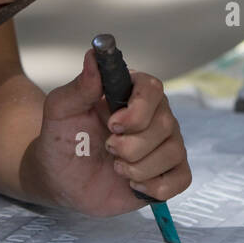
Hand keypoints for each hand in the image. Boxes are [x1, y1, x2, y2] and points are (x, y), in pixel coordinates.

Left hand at [25, 48, 190, 216]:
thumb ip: (80, 86)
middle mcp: (156, 115)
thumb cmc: (63, 139)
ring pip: (172, 153)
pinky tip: (133, 184)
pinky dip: (155, 187)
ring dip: (137, 168)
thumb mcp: (61, 110)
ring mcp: (166, 144)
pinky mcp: (169, 173)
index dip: (137, 110)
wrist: (62, 179)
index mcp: (132, 92)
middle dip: (130, 146)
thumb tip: (93, 55)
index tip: (112, 124)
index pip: (153, 89)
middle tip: (107, 147)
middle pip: (165, 125)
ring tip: (116, 167)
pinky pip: (182, 179)